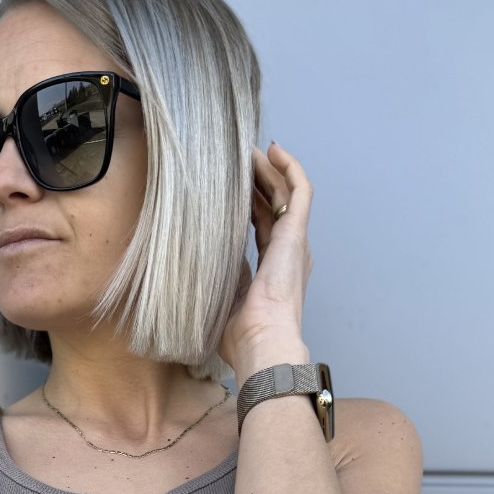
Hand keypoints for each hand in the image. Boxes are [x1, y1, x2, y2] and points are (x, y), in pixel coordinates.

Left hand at [218, 141, 314, 368]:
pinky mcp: (296, 235)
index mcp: (271, 270)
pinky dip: (290, 168)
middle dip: (257, 180)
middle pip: (273, 205)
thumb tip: (194, 268)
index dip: (247, 203)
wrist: (262, 343)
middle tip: (238, 159)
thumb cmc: (241, 336)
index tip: (229, 185)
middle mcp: (287, 253)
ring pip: (285, 193)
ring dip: (270, 169)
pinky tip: (274, 150)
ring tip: (251, 149)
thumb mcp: (222, 300)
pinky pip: (300, 191)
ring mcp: (294, 243)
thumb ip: (217, 280)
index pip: (260, 226)